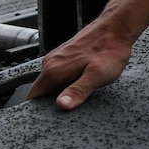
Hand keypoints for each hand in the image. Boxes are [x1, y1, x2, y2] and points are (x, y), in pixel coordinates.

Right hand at [24, 0, 148, 110]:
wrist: (116, 28)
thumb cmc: (109, 51)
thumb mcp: (96, 76)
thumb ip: (77, 92)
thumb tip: (61, 105)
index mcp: (53, 71)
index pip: (31, 98)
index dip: (36, 112)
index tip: (45, 120)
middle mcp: (50, 63)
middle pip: (40, 92)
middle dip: (48, 105)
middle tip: (66, 112)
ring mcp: (57, 58)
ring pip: (49, 83)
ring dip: (58, 94)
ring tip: (75, 99)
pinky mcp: (65, 56)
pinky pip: (57, 75)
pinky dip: (64, 84)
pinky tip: (79, 85)